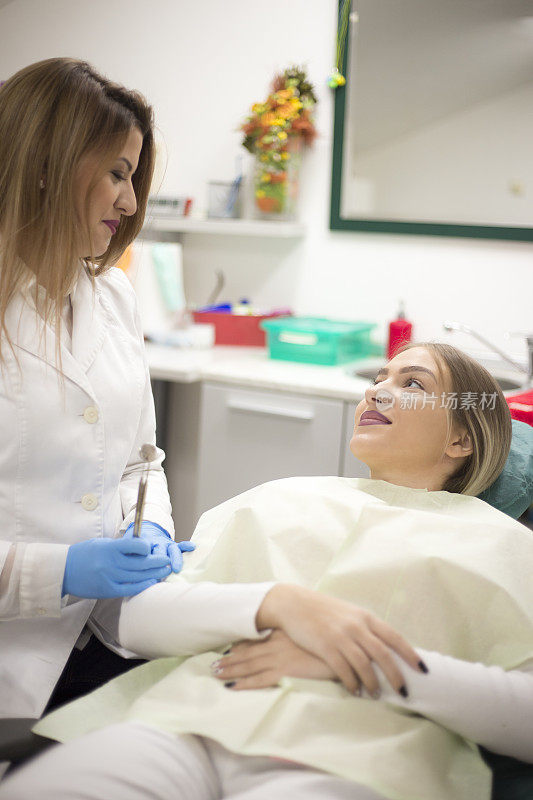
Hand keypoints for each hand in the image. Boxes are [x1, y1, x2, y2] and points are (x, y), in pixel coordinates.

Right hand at [62, 536, 172, 598]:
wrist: (63, 571)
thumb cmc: (84, 554)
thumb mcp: (101, 543)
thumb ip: (120, 545)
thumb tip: (141, 544)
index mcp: (109, 548)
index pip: (135, 545)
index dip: (146, 547)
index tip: (150, 548)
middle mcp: (110, 563)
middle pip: (140, 562)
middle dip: (157, 561)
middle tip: (168, 560)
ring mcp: (109, 578)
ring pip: (137, 576)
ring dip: (154, 573)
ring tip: (165, 570)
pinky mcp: (107, 590)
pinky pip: (129, 589)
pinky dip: (142, 585)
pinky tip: (152, 581)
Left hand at [125, 521, 194, 571]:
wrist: (145, 532)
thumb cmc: (135, 548)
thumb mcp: (129, 550)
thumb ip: (130, 560)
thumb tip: (128, 579)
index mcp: (145, 544)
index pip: (146, 551)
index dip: (147, 560)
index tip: (147, 571)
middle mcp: (157, 543)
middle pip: (160, 551)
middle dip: (161, 560)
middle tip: (163, 570)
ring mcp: (167, 544)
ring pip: (172, 549)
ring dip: (175, 558)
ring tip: (176, 569)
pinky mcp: (173, 546)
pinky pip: (181, 545)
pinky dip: (186, 545)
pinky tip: (192, 547)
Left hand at [211, 629, 334, 689]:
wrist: (344, 648)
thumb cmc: (332, 642)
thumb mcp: (314, 633)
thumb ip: (302, 635)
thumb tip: (296, 639)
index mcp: (283, 634)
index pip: (257, 639)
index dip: (241, 644)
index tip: (229, 648)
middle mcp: (277, 644)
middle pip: (247, 652)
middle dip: (230, 659)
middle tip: (213, 664)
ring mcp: (279, 657)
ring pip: (248, 665)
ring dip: (231, 669)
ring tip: (215, 673)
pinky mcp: (284, 671)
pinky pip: (259, 680)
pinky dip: (244, 683)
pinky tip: (232, 687)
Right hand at [256, 584, 426, 696]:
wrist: (294, 603)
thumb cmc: (323, 610)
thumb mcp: (349, 613)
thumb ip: (366, 628)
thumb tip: (385, 648)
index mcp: (365, 617)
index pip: (394, 637)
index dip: (410, 654)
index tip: (423, 669)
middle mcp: (356, 626)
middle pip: (383, 655)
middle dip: (396, 676)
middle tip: (404, 692)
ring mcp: (340, 636)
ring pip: (364, 665)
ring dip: (372, 684)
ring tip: (376, 694)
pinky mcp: (325, 646)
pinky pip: (343, 670)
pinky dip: (352, 684)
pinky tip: (355, 691)